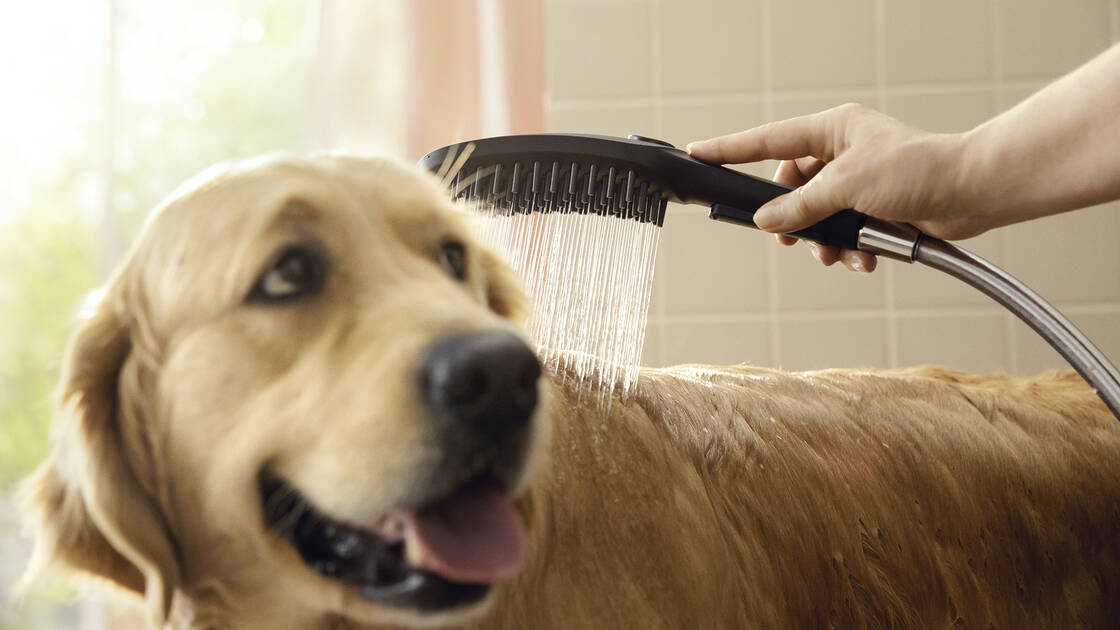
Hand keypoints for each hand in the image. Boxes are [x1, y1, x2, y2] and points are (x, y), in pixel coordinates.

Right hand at [687, 104, 984, 271]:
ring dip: (824, 241)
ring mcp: (858, 183)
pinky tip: (864, 258)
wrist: (974, 194)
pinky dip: (850, 249)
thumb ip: (801, 205)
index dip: (731, 149)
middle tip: (788, 236)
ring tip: (835, 253)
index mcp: (833, 129)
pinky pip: (843, 233)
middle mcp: (842, 153)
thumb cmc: (921, 170)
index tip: (699, 153)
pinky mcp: (875, 210)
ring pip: (817, 217)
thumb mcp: (848, 185)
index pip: (768, 140)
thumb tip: (768, 221)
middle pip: (791, 189)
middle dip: (793, 219)